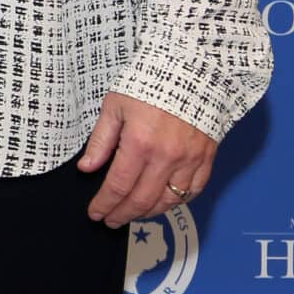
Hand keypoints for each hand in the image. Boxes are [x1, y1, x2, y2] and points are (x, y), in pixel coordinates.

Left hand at [79, 91, 215, 225]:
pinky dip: (176, 202)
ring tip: (132, 215)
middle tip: (110, 220)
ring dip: (148, 213)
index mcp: (140, 144)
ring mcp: (190, 160)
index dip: (104, 204)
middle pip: (142, 200)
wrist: (192, 72)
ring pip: (168, 201)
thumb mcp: (114, 106)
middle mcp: (166, 157)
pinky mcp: (206, 159)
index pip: (118, 186)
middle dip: (122, 214)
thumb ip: (100, 140)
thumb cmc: (149, 85)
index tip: (94, 213)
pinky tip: (161, 203)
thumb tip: (86, 168)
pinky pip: (192, 191)